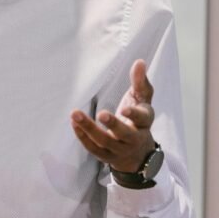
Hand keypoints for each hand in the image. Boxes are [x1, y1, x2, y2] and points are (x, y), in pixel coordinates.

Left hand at [70, 59, 155, 173]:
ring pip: (104, 141)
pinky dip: (82, 136)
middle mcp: (133, 139)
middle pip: (124, 134)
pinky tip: (74, 123)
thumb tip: (139, 62)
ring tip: (75, 114)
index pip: (142, 118)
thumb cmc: (138, 120)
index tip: (125, 109)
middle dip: (113, 124)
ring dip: (89, 128)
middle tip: (102, 114)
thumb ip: (140, 83)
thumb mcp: (142, 101)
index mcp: (144, 123)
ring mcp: (118, 149)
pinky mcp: (105, 156)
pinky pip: (92, 148)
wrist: (136, 153)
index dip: (134, 114)